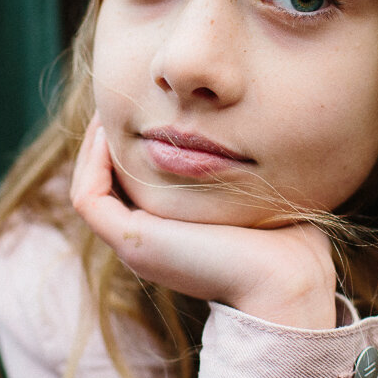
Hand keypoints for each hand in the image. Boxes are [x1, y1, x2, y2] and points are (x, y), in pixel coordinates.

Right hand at [70, 116, 338, 330]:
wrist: (287, 279)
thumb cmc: (288, 241)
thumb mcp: (253, 196)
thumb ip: (238, 172)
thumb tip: (248, 136)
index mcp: (172, 236)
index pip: (132, 186)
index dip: (129, 147)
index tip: (143, 107)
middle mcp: (148, 242)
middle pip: (106, 185)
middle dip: (106, 141)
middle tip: (118, 98)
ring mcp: (136, 245)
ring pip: (89, 190)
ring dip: (92, 147)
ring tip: (108, 109)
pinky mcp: (134, 241)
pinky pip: (89, 198)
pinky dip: (92, 162)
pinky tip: (109, 129)